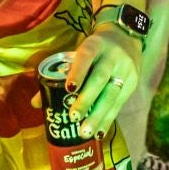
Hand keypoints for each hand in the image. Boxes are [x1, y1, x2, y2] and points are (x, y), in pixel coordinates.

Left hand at [63, 23, 141, 138]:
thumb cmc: (94, 51)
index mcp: (94, 45)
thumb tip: (36, 103)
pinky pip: (119, 103)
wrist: (126, 36)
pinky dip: (108, 119)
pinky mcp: (132, 82)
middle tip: (73, 118)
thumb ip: (60, 75)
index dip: (78, 72)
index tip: (69, 89)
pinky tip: (99, 132)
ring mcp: (125, 69)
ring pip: (111, 94)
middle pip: (99, 78)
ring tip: (85, 132)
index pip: (86, 57)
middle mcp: (112, 56)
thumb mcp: (79, 54)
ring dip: (98, 115)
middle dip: (86, 100)